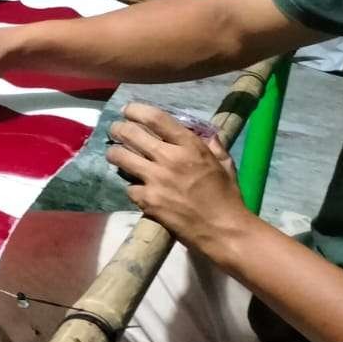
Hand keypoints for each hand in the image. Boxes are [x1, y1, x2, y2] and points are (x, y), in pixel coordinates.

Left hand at [105, 102, 255, 254]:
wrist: (223, 231)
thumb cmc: (227, 197)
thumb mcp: (225, 166)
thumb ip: (215, 147)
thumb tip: (209, 135)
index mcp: (190, 146)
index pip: (155, 118)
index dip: (136, 110)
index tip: (127, 110)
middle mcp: (169, 158)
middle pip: (130, 133)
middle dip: (118, 129)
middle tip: (115, 131)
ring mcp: (155, 179)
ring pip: (120, 157)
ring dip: (114, 153)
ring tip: (114, 154)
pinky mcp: (147, 200)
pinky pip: (128, 186)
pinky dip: (131, 186)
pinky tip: (135, 187)